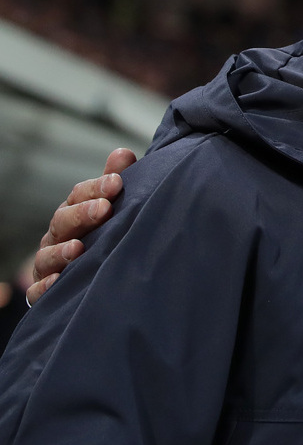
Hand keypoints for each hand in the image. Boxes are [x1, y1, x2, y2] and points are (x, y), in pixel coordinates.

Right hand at [26, 148, 137, 304]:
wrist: (90, 273)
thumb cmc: (102, 232)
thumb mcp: (109, 205)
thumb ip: (114, 180)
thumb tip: (122, 153)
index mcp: (73, 212)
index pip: (79, 196)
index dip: (96, 188)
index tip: (116, 182)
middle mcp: (58, 236)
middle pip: (63, 221)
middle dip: (82, 214)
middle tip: (104, 209)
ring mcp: (48, 263)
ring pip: (47, 255)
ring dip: (62, 251)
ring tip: (78, 248)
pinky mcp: (44, 291)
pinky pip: (39, 290)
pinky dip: (46, 286)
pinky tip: (58, 281)